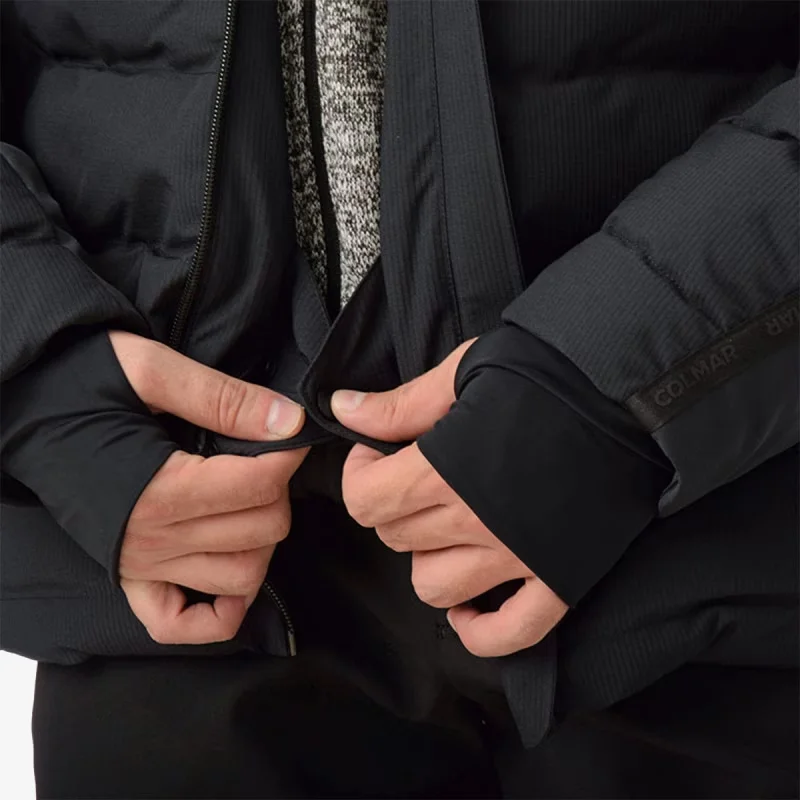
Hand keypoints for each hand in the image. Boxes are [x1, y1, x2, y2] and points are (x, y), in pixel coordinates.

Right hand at [109, 331, 308, 644]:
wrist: (21, 411)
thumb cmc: (80, 382)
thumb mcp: (149, 369)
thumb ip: (222, 396)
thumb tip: (288, 420)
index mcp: (159, 489)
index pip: (260, 486)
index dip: (288, 455)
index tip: (288, 431)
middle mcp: (152, 540)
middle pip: (262, 530)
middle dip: (277, 490)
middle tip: (260, 458)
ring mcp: (141, 567)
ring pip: (243, 576)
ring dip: (262, 539)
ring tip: (247, 500)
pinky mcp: (130, 580)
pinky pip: (183, 624)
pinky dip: (218, 608)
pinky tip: (227, 565)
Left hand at [331, 341, 567, 656]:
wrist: (635, 394)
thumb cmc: (549, 373)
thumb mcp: (465, 371)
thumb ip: (400, 404)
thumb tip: (343, 408)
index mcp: (444, 472)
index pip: (364, 501)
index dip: (359, 476)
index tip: (377, 455)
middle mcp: (474, 524)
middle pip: (395, 538)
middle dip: (393, 506)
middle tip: (415, 476)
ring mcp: (517, 559)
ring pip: (434, 587)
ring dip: (429, 558)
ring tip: (446, 526)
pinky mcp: (560, 578)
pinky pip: (510, 632)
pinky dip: (481, 630)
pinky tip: (469, 608)